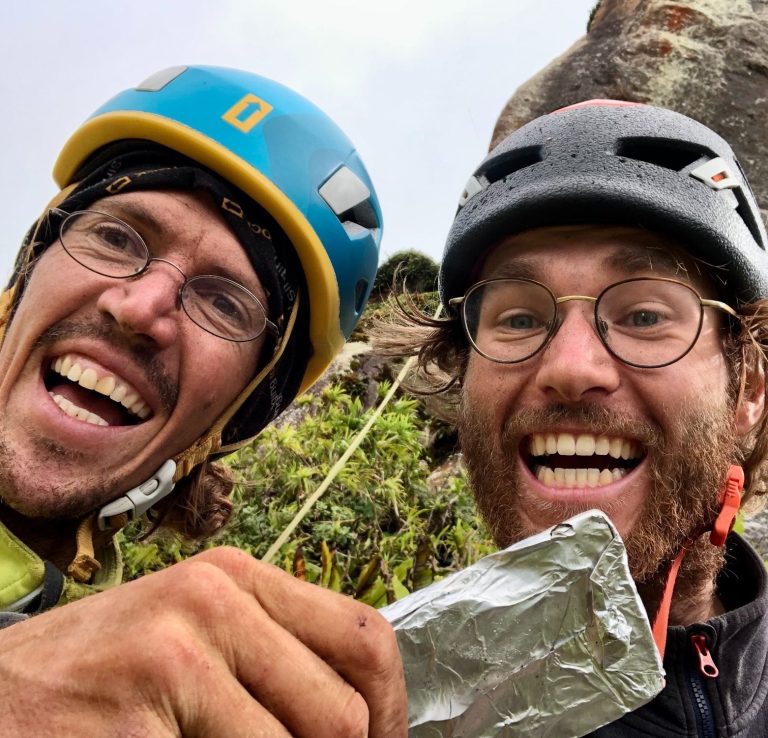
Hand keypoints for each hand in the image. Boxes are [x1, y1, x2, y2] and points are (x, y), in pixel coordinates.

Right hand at [0, 547, 407, 736]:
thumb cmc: (101, 673)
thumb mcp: (191, 633)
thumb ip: (269, 657)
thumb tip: (360, 718)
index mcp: (235, 577)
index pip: (364, 635)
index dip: (391, 709)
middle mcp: (211, 602)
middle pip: (342, 711)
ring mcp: (171, 659)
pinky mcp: (132, 725)